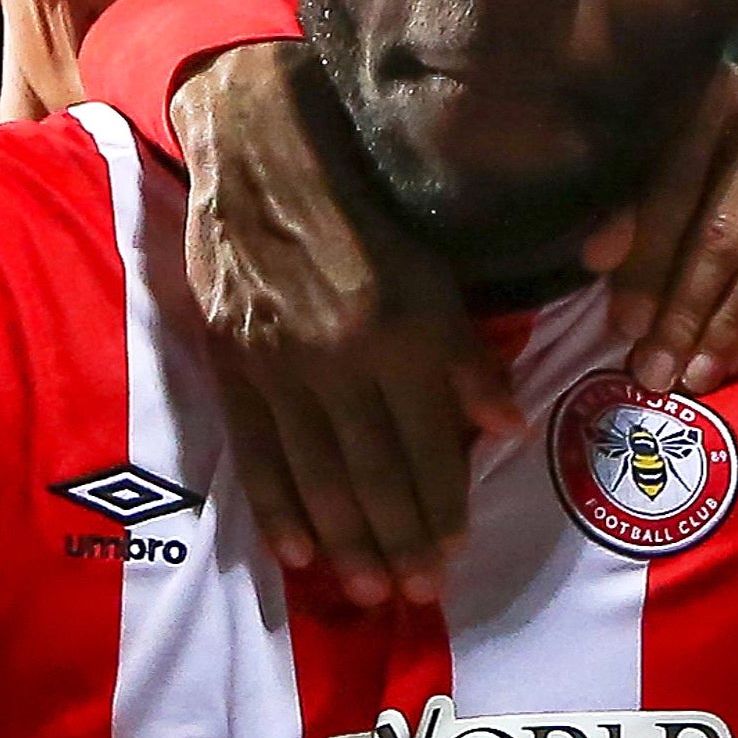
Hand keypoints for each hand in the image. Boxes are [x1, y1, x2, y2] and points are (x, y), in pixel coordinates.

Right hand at [174, 42, 523, 606]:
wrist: (255, 140)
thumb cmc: (362, 190)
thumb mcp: (434, 257)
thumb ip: (465, 350)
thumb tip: (507, 429)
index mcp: (400, 325)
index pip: (429, 444)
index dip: (444, 506)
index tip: (457, 557)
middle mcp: (339, 355)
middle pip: (374, 475)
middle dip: (400, 544)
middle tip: (419, 597)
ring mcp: (277, 363)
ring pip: (317, 476)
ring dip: (345, 543)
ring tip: (368, 591)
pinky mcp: (229, 360)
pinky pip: (256, 452)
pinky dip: (277, 508)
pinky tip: (296, 553)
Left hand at [595, 68, 737, 394]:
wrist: (723, 100)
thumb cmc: (649, 129)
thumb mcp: (625, 151)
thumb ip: (617, 202)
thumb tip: (599, 259)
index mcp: (704, 92)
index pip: (676, 190)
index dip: (649, 262)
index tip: (624, 326)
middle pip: (729, 230)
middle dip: (690, 310)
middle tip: (658, 370)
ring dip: (732, 326)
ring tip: (696, 376)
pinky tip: (734, 357)